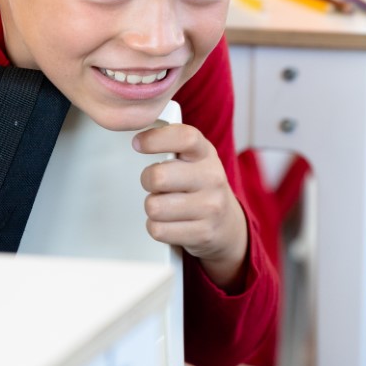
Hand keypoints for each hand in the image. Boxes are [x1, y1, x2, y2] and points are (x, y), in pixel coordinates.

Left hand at [134, 122, 248, 286]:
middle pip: (158, 177)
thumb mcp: (194, 159)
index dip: (156, 139)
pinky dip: (156, 227)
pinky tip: (169, 222)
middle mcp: (212, 177)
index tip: (138, 144)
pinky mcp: (203, 233)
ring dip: (152, 207)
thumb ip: (172, 143)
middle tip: (154, 183)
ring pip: (154, 207)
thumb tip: (137, 131)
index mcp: (205, 153)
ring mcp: (210, 207)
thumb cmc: (201, 185)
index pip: (185, 137)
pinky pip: (158, 230)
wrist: (227, 224)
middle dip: (147, 181)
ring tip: (165, 204)